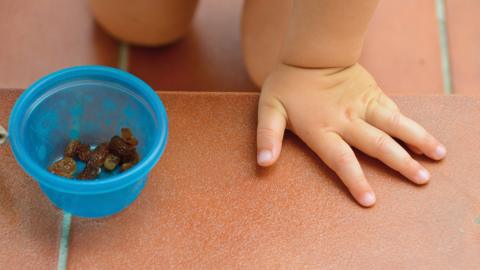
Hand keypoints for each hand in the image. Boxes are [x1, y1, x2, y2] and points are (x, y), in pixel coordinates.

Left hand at [256, 63, 446, 206]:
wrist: (311, 51)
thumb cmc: (287, 84)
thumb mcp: (269, 110)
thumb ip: (267, 137)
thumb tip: (263, 163)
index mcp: (322, 128)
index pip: (341, 160)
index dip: (355, 181)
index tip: (371, 201)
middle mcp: (346, 119)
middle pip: (377, 145)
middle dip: (401, 164)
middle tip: (422, 181)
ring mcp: (363, 104)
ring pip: (395, 124)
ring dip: (417, 140)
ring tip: (438, 156)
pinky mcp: (373, 92)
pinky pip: (393, 110)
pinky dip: (409, 124)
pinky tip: (423, 137)